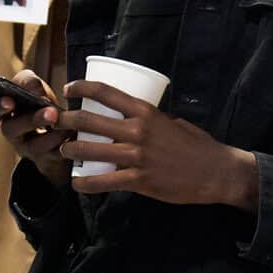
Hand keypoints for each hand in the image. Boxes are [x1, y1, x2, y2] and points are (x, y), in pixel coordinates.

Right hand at [0, 71, 67, 187]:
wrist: (55, 126)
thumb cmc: (38, 101)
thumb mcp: (31, 86)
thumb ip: (29, 82)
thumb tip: (35, 90)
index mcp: (3, 112)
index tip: (10, 102)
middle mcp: (12, 132)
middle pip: (11, 130)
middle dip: (31, 120)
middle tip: (50, 112)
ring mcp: (27, 148)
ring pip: (34, 146)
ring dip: (51, 134)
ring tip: (67, 123)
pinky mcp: (45, 160)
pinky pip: (53, 156)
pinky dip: (65, 143)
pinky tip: (73, 132)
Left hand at [57, 82, 259, 210]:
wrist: (216, 172)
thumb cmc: (197, 145)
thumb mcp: (173, 122)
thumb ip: (150, 120)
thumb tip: (131, 119)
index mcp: (146, 111)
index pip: (106, 92)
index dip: (82, 88)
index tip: (68, 89)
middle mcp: (137, 130)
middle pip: (89, 120)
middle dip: (66, 121)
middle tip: (56, 123)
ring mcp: (137, 156)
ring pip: (90, 149)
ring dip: (70, 150)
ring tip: (62, 151)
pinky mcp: (139, 180)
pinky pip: (104, 181)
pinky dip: (86, 183)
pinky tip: (77, 184)